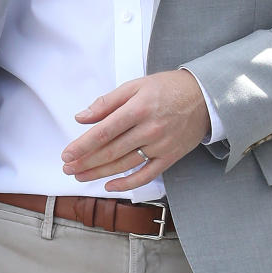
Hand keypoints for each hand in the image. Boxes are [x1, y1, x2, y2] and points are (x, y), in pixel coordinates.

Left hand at [61, 70, 209, 192]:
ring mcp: (160, 146)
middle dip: (86, 162)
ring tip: (80, 176)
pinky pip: (146, 175)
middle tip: (67, 168)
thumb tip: (82, 117)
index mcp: (138, 109)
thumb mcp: (135, 86)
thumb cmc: (167, 89)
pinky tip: (110, 186)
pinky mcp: (170, 157)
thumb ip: (107, 102)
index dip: (83, 145)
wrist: (205, 97)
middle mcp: (149, 129)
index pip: (104, 131)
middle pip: (111, 151)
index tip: (67, 154)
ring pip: (124, 165)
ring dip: (99, 173)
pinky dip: (127, 183)